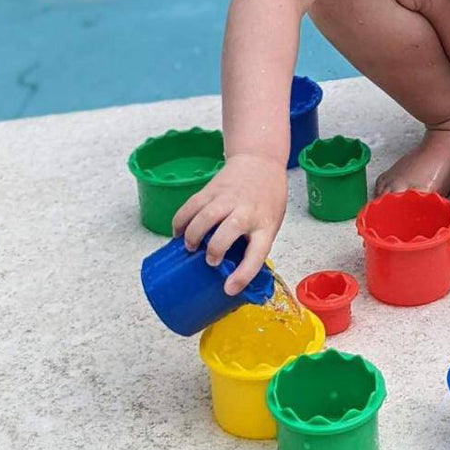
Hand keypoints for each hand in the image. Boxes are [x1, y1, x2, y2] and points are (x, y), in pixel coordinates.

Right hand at [172, 154, 286, 295]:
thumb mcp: (271, 223)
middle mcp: (246, 211)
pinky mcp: (211, 189)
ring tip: (190, 247)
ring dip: (193, 235)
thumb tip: (231, 276)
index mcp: (265, 225)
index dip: (243, 274)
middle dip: (215, 250)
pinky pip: (190, 206)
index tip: (229, 288)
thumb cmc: (267, 198)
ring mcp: (227, 198)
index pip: (256, 253)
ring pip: (204, 216)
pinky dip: (180, 221)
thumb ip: (252, 246)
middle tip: (209, 261)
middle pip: (228, 231)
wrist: (260, 161)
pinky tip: (178, 232)